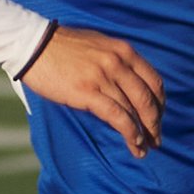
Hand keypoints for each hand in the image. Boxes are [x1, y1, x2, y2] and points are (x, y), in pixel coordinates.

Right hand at [19, 26, 162, 157]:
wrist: (33, 45)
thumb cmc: (62, 47)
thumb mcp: (98, 46)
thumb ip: (116, 61)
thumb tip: (128, 83)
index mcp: (123, 51)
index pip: (154, 81)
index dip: (160, 103)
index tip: (158, 117)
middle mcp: (118, 63)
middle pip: (148, 99)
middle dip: (155, 123)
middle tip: (156, 139)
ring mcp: (103, 77)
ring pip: (134, 110)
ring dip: (143, 133)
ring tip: (144, 148)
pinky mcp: (88, 92)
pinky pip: (118, 117)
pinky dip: (130, 133)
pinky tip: (134, 144)